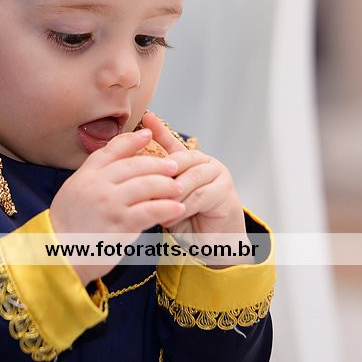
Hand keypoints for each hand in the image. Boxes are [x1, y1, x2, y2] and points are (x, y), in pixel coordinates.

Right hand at [49, 128, 184, 284]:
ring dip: (166, 185)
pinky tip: (177, 208)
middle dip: (158, 164)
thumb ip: (95, 177)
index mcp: (85, 175)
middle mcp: (97, 185)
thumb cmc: (68, 226)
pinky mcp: (120, 225)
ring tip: (178, 187)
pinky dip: (167, 208)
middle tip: (174, 165)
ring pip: (146, 185)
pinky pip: (150, 211)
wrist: (59, 256)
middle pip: (134, 166)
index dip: (132, 140)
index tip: (148, 134)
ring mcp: (109, 204)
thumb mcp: (74, 192)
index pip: (112, 150)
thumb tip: (120, 164)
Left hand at [142, 111, 250, 264]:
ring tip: (159, 207)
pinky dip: (184, 207)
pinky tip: (173, 216)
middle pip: (180, 160)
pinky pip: (199, 196)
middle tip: (145, 187)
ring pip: (189, 178)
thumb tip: (137, 178)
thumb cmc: (189, 222)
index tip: (145, 117)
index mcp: (189, 162)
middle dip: (162, 174)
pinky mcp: (225, 191)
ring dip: (172, 194)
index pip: (171, 143)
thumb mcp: (167, 200)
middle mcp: (204, 163)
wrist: (214, 243)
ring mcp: (217, 174)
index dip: (159, 129)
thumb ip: (158, 186)